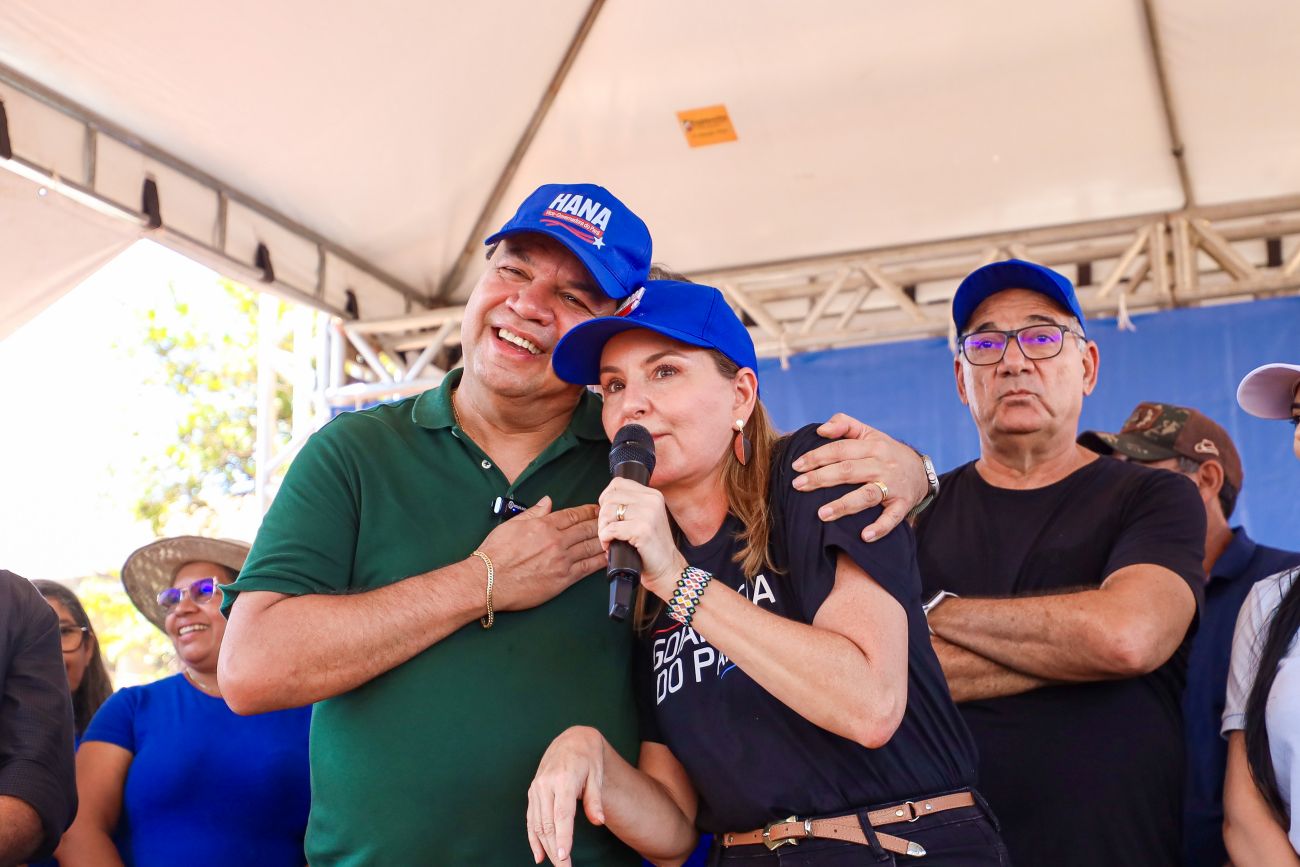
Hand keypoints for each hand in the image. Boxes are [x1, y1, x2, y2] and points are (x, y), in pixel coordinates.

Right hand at [477, 497, 604, 610]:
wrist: (487, 581)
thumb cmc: (495, 554)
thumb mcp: (512, 525)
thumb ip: (533, 512)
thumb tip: (547, 501)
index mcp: (543, 525)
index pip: (572, 515)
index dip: (588, 511)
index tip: (597, 508)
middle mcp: (556, 541)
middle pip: (586, 529)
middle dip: (601, 523)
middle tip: (613, 519)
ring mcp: (561, 560)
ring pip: (590, 546)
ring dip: (605, 540)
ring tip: (615, 535)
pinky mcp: (563, 579)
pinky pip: (588, 568)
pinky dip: (600, 561)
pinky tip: (609, 557)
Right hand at [527, 726, 608, 865]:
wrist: (571, 739)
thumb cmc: (588, 757)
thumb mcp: (597, 774)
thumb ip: (595, 799)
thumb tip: (598, 821)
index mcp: (563, 779)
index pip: (562, 814)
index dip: (562, 837)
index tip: (564, 857)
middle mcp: (545, 784)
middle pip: (548, 824)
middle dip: (555, 850)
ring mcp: (536, 789)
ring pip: (538, 825)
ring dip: (546, 848)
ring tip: (558, 865)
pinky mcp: (532, 792)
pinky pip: (530, 819)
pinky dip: (533, 838)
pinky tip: (539, 855)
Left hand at [597, 478, 685, 600]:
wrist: (668, 569)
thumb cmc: (652, 547)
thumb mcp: (646, 518)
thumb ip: (632, 505)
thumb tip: (605, 499)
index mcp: (653, 495)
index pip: (618, 483)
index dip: (606, 498)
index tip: (609, 515)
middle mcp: (652, 500)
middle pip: (609, 497)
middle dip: (602, 517)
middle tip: (608, 531)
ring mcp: (648, 514)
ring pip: (607, 511)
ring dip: (603, 529)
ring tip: (610, 539)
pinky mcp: (642, 530)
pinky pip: (611, 529)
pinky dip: (605, 539)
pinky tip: (611, 546)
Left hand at [791, 413, 927, 540]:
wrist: (921, 471)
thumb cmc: (885, 452)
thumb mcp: (869, 433)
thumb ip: (844, 425)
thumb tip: (820, 430)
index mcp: (873, 446)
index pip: (840, 449)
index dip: (817, 456)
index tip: (796, 466)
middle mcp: (883, 465)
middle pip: (848, 470)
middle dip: (821, 478)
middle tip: (797, 486)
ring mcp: (894, 486)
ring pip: (867, 495)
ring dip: (844, 505)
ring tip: (821, 514)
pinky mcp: (903, 504)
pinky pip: (892, 518)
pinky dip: (880, 527)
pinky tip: (864, 536)